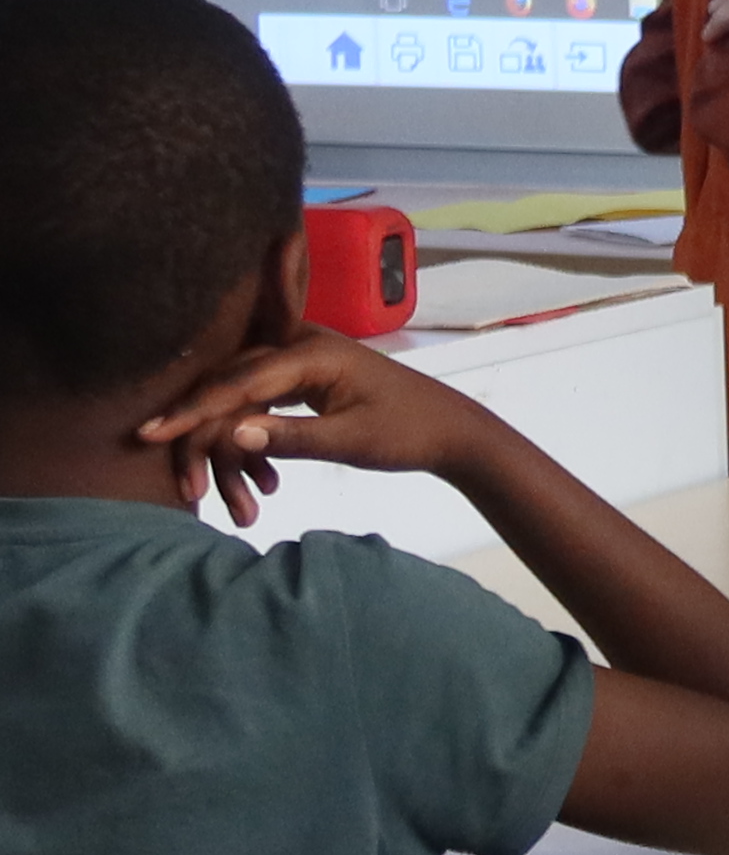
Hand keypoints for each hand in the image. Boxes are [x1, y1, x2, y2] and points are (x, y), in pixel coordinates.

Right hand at [135, 329, 504, 526]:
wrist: (453, 432)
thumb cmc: (409, 433)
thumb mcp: (351, 442)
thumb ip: (291, 438)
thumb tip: (231, 434)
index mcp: (311, 354)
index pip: (237, 383)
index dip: (191, 411)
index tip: (150, 434)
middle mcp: (300, 348)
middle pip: (229, 390)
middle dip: (206, 442)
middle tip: (189, 490)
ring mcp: (302, 363)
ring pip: (242, 403)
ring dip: (235, 453)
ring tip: (243, 505)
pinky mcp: (305, 383)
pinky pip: (262, 408)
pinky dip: (257, 445)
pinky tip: (265, 487)